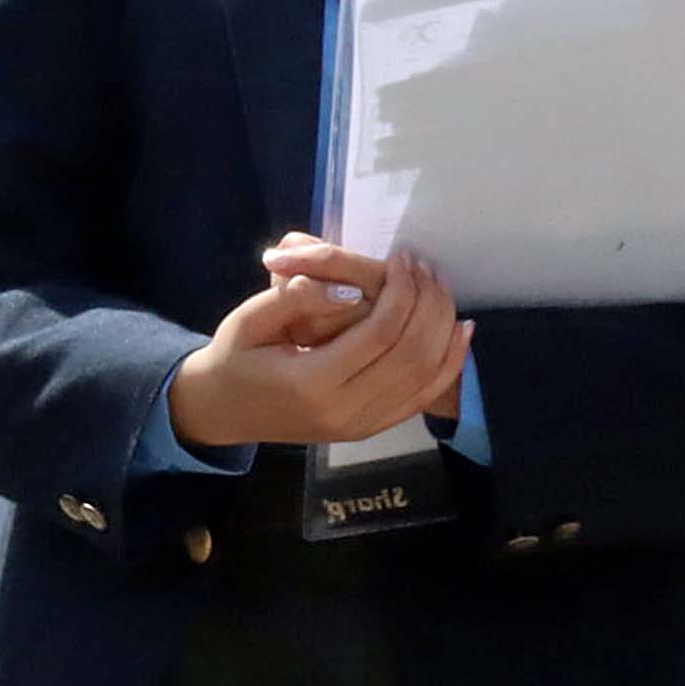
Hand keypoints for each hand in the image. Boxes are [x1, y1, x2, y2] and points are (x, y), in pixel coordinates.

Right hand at [166, 237, 470, 450]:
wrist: (223, 410)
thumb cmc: (234, 358)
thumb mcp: (246, 320)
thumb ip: (292, 299)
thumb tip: (342, 287)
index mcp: (311, 382)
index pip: (379, 333)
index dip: (401, 291)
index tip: (402, 257)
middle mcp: (344, 410)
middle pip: (411, 354)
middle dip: (427, 302)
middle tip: (424, 266)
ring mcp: (362, 425)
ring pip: (426, 376)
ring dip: (442, 326)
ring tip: (439, 287)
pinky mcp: (372, 428)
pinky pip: (423, 397)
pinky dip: (450, 363)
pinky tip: (461, 331)